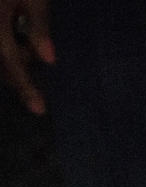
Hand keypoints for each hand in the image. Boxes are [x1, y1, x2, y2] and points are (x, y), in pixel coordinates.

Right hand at [0, 0, 53, 114]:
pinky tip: (22, 45)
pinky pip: (1, 45)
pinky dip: (9, 49)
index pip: (10, 58)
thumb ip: (39, 25)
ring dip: (13, 60)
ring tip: (30, 49)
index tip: (40, 109)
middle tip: (38, 80)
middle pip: (0, 60)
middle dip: (19, 74)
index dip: (25, 85)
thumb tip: (48, 61)